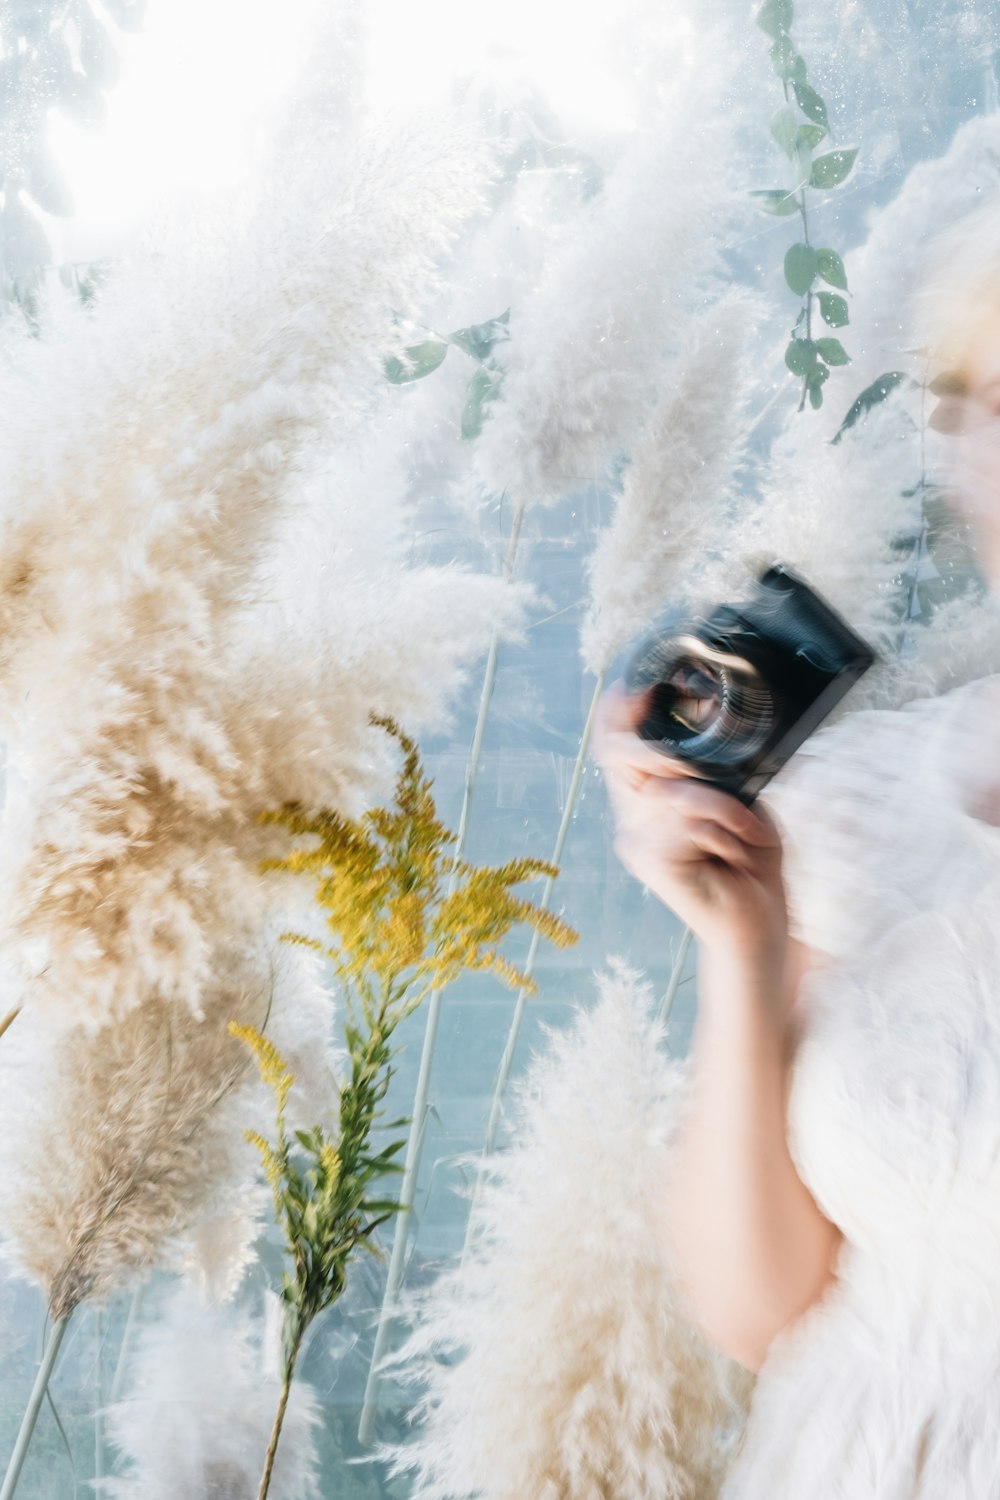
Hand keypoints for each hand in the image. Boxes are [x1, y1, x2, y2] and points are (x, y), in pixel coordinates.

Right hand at [592, 680, 787, 969]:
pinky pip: (692, 817)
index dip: (616, 716)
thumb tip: (711, 732)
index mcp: (648, 806)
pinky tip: (741, 851)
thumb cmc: (750, 869)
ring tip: (748, 836)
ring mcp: (639, 843)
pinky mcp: (655, 862)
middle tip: (710, 768)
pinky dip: (729, 827)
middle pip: (622, 755)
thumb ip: (716, 774)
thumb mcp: (739, 805)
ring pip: (674, 787)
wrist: (755, 932)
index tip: (634, 687)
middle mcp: (634, 822)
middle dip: (668, 749)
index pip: (615, 751)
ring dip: (725, 806)